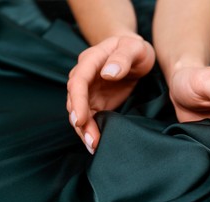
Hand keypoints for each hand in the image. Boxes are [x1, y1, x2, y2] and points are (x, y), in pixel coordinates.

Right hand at [66, 35, 154, 153]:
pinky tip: (96, 143)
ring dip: (84, 130)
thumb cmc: (134, 48)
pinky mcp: (95, 101)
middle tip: (91, 141)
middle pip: (75, 100)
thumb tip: (107, 74)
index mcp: (91, 60)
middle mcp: (84, 76)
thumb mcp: (134, 48)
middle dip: (80, 122)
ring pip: (79, 112)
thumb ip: (122, 58)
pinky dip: (90, 130)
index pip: (78, 81)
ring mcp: (88, 90)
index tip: (80, 119)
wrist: (134, 53)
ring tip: (94, 146)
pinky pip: (89, 117)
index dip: (78, 101)